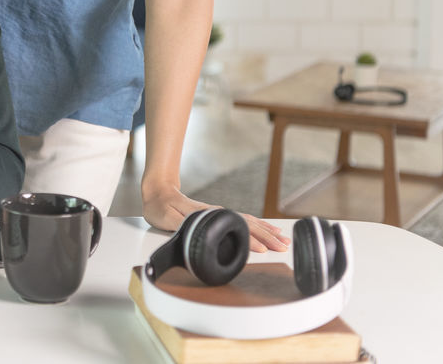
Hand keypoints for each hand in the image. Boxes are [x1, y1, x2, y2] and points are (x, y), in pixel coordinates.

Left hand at [141, 181, 289, 252]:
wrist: (159, 192)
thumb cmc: (161, 207)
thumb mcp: (167, 217)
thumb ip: (181, 224)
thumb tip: (198, 232)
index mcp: (207, 215)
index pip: (233, 227)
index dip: (248, 239)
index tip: (262, 249)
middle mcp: (218, 213)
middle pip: (247, 224)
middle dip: (266, 237)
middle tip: (282, 248)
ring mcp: (220, 214)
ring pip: (249, 222)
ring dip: (267, 232)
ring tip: (283, 240)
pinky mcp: (220, 216)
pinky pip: (244, 221)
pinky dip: (259, 226)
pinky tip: (267, 231)